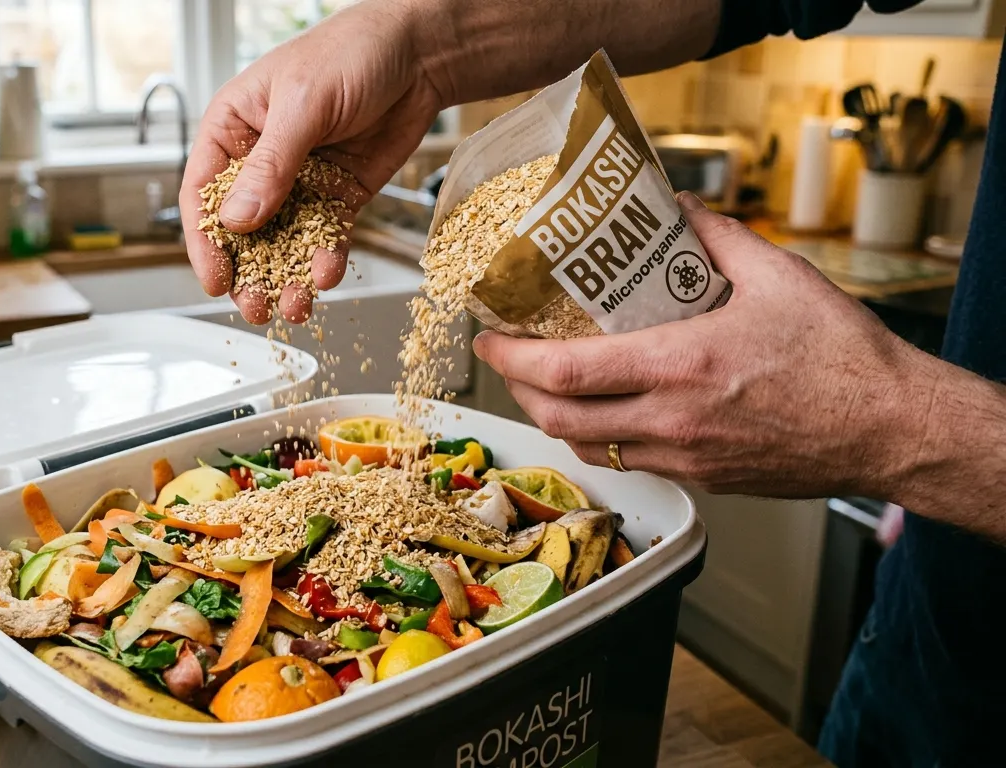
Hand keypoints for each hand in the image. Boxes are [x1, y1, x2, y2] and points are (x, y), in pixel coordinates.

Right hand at [181, 0, 444, 323]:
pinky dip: (324, 260)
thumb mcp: (303, 105)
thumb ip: (271, 165)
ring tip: (293, 307)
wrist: (419, 53)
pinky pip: (324, 237)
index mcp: (233, 129)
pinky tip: (326, 276)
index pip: (204, 194)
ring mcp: (299, 182)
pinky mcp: (337, 196)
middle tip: (255, 307)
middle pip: (241, 229)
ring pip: (282, 241)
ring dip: (285, 276)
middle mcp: (261, 161)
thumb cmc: (351, 52)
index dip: (206, 241)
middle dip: (246, 272)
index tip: (216, 279)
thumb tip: (238, 220)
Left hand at [473, 192, 931, 499]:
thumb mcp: (777, 276)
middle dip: (517, 389)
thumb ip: (716, 237)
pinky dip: (601, 438)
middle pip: (557, 419)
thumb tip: (675, 208)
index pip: (564, 372)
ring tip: (547, 382)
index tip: (488, 337)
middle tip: (507, 358)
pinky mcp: (703, 479)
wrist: (892, 429)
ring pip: (587, 448)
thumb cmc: (843, 359)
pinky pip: (629, 463)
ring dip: (555, 416)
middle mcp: (671, 422)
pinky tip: (606, 411)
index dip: (509, 358)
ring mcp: (684, 458)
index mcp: (680, 368)